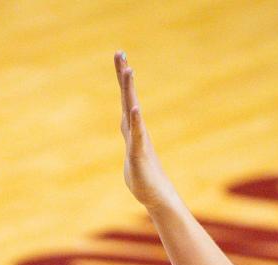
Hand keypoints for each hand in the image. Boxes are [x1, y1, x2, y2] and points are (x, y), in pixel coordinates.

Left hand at [115, 51, 179, 210]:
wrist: (157, 198)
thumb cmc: (145, 181)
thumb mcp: (133, 159)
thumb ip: (132, 145)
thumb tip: (132, 139)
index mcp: (132, 131)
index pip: (125, 100)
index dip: (123, 81)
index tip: (121, 60)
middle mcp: (136, 131)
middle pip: (128, 97)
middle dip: (123, 75)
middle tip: (120, 52)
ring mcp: (139, 141)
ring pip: (132, 111)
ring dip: (129, 90)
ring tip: (128, 70)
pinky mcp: (140, 154)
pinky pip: (137, 134)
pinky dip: (136, 120)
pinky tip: (134, 107)